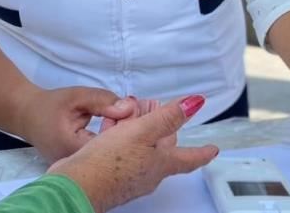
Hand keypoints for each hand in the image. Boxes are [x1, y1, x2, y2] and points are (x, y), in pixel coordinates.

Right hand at [20, 86, 139, 162]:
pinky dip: (110, 142)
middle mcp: (76, 166)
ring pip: (108, 156)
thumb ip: (103, 101)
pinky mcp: (80, 167)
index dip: (128, 129)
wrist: (27, 115)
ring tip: (120, 117)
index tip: (136, 112)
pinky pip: (102, 156)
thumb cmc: (50, 105)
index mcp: (74, 149)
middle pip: (113, 154)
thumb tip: (129, 108)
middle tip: (133, 111)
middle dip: (126, 133)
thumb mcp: (77, 97)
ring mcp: (78, 169)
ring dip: (119, 137)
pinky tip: (112, 126)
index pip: (112, 145)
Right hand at [48, 95, 218, 212]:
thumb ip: (169, 116)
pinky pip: (121, 153)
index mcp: (161, 164)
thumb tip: (195, 103)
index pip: (190, 158)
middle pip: (162, 149)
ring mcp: (129, 177)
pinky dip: (120, 137)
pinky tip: (110, 127)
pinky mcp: (111, 175)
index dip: (203, 152)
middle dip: (161, 128)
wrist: (76, 186)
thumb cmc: (109, 163)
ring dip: (137, 129)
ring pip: (140, 148)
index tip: (214, 149)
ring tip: (130, 113)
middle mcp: (148, 174)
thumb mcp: (143, 131)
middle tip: (158, 111)